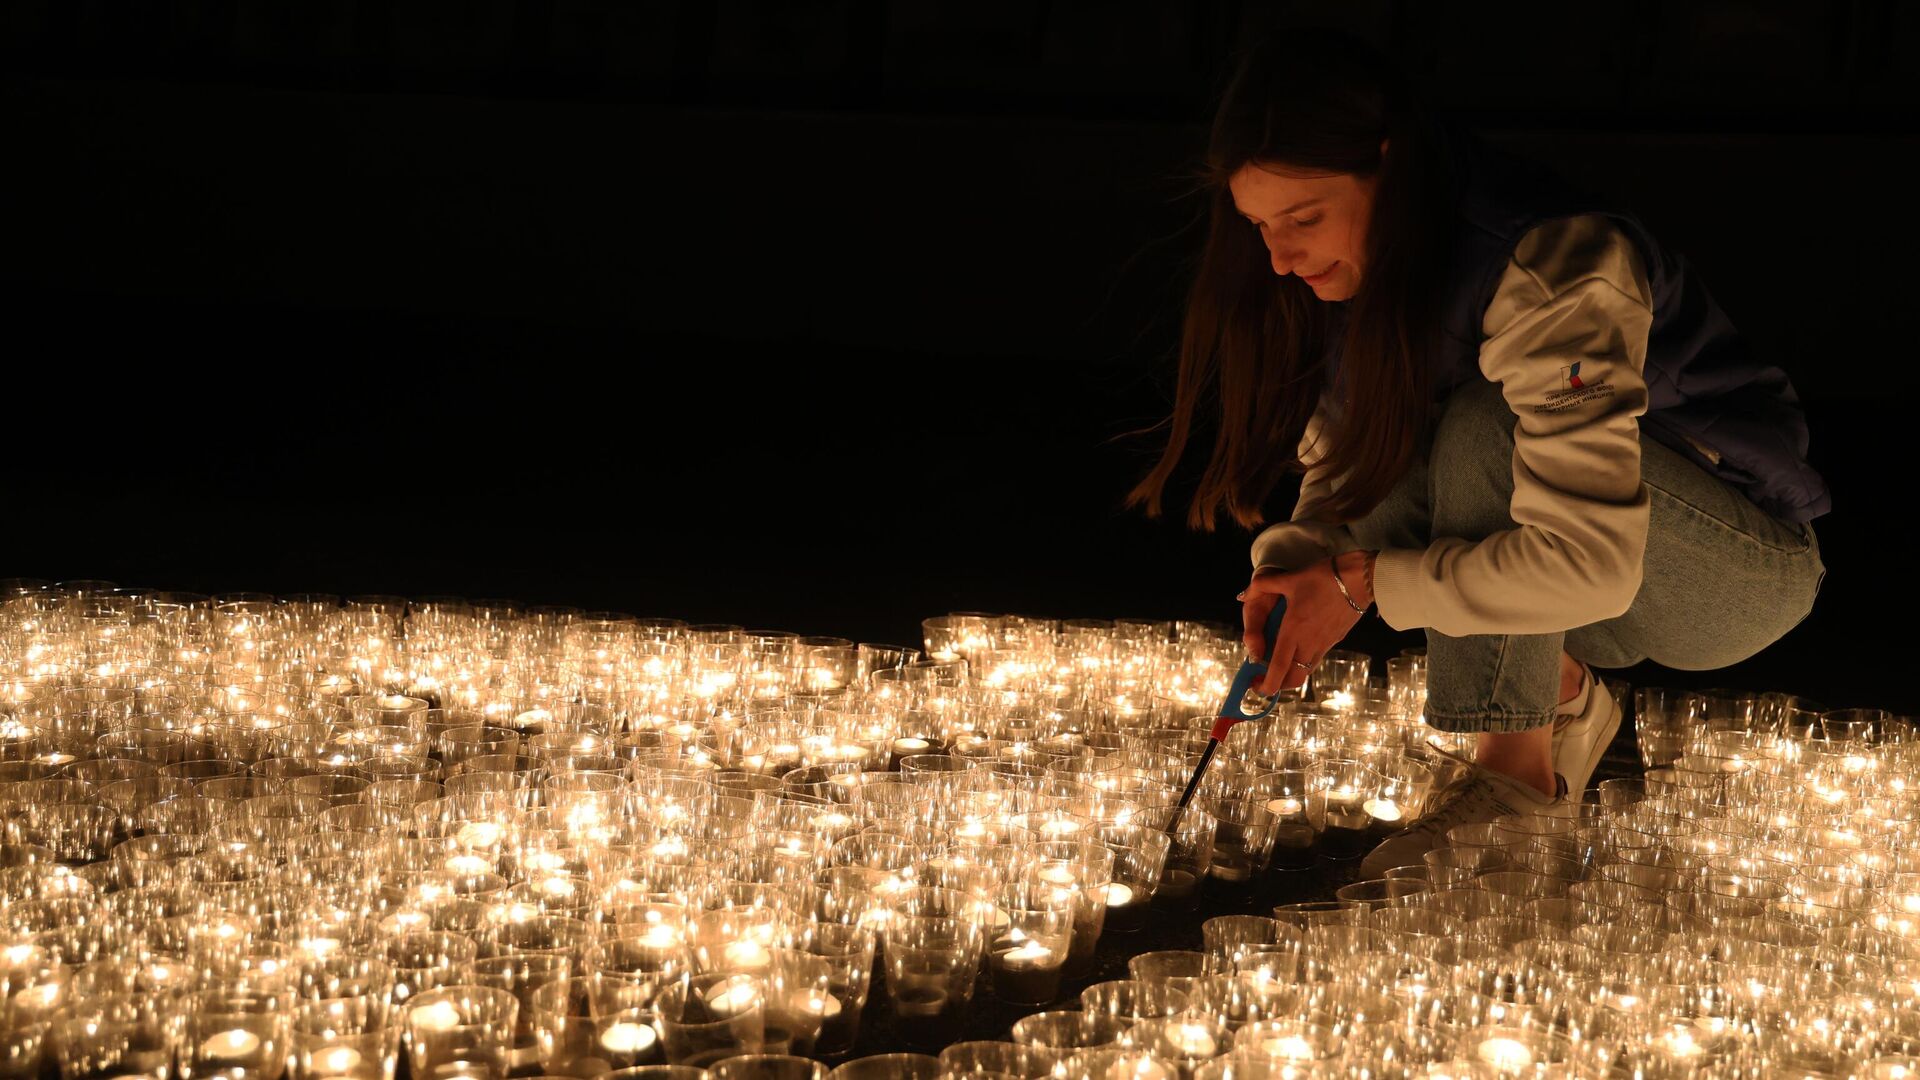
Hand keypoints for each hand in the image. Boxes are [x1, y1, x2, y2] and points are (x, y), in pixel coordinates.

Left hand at [1240, 552, 1373, 694]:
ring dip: (1291, 675)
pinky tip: (1298, 649)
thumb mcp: (1290, 579)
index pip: (1279, 666)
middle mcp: (1309, 642)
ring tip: (1279, 666)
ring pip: (1306, 671)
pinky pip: (1316, 658)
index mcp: (1294, 630)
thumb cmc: (1324, 577)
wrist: (1361, 578)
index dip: (1267, 683)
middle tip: (1265, 680)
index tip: (1257, 688)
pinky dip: (1304, 662)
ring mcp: (1325, 643)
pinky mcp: (1336, 639)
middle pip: (1293, 678)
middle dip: (1278, 686)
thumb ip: (1264, 585)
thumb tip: (1245, 592)